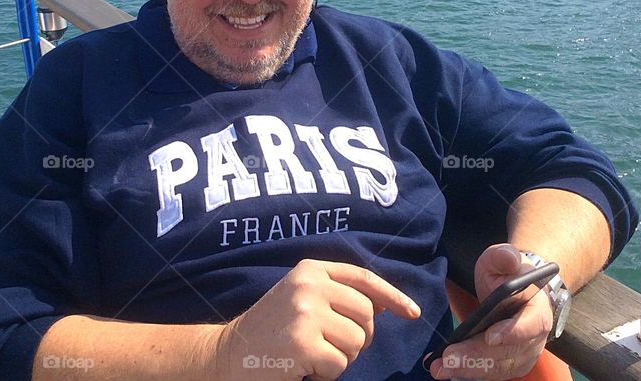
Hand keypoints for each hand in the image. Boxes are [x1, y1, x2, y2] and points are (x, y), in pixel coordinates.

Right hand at [217, 258, 420, 380]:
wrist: (228, 354)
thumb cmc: (270, 330)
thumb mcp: (300, 298)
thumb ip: (336, 294)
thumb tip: (383, 304)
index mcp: (310, 269)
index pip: (363, 278)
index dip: (392, 296)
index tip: (412, 312)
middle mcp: (309, 285)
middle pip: (366, 314)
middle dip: (358, 337)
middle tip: (330, 346)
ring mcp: (306, 313)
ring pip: (357, 341)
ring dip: (341, 357)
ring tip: (311, 355)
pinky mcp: (303, 343)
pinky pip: (340, 365)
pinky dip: (326, 375)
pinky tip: (302, 367)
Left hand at [427, 244, 551, 379]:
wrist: (516, 289)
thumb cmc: (508, 272)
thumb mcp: (503, 258)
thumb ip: (504, 256)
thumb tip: (509, 258)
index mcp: (537, 308)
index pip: (530, 324)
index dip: (512, 332)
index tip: (490, 337)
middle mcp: (534, 337)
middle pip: (508, 352)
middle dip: (477, 357)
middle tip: (448, 359)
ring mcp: (523, 353)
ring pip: (499, 367)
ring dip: (469, 370)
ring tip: (441, 368)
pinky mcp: (509, 362)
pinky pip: (491, 371)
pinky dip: (469, 372)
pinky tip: (446, 370)